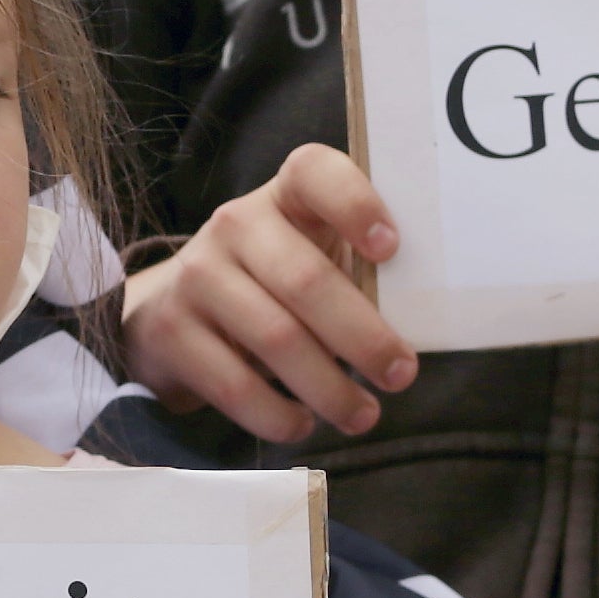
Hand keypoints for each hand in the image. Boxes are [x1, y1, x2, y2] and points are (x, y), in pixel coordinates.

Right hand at [121, 144, 418, 442]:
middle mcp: (236, 224)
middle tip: (401, 374)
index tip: (392, 249)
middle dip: (363, 336)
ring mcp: (197, 275)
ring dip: (329, 388)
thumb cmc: (276, 284)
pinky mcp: (170, 330)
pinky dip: (277, 415)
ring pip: (275, 338)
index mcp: (285, 196)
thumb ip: (361, 275)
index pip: (315, 173)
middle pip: (305, 279)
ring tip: (363, 415)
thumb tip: (428, 323)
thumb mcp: (315, 259)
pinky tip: (302, 424)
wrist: (175, 309)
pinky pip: (234, 384)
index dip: (355, 204)